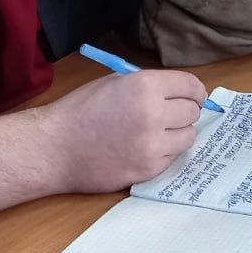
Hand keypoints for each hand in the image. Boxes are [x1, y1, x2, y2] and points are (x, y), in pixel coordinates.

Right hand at [42, 70, 206, 192]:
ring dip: (178, 133)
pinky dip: (164, 152)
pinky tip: (145, 147)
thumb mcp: (114, 82)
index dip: (195, 90)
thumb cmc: (80, 110)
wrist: (56, 147)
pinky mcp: (149, 169)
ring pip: (188, 137)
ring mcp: (153, 145)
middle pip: (192, 111)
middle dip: (185, 110)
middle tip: (171, 113)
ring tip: (158, 131)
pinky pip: (172, 157)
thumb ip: (146, 85)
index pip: (191, 85)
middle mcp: (154, 114)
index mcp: (145, 86)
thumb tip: (174, 92)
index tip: (194, 95)